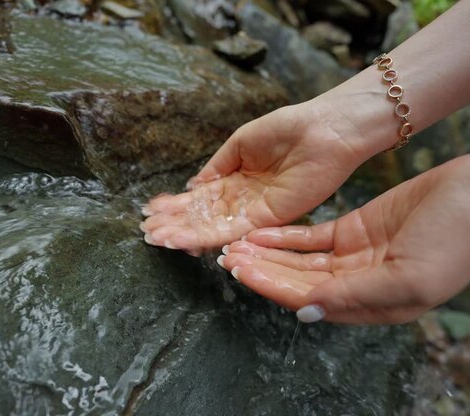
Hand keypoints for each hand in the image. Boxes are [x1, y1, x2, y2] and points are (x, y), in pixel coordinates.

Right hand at [141, 101, 368, 252]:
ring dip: (185, 233)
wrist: (323, 130)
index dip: (176, 205)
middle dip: (174, 223)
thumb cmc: (286, 128)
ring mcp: (255, 210)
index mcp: (236, 178)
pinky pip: (235, 230)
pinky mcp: (270, 218)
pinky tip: (186, 240)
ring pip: (213, 227)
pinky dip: (209, 236)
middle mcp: (243, 199)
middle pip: (202, 216)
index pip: (200, 197)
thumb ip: (217, 166)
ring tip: (157, 239)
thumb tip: (192, 184)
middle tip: (146, 232)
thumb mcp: (241, 142)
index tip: (151, 212)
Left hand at [217, 144, 469, 323]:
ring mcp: (355, 256)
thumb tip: (307, 312)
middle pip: (297, 281)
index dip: (271, 287)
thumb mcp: (410, 277)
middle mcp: (358, 284)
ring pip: (300, 260)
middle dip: (261, 270)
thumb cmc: (459, 239)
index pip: (308, 300)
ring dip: (267, 253)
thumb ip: (355, 296)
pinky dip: (286, 236)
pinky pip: (312, 237)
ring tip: (235, 244)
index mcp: (373, 305)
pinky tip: (261, 232)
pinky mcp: (355, 229)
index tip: (240, 272)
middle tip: (227, 257)